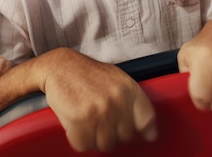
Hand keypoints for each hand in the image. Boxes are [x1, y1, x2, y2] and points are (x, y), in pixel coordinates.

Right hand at [40, 49, 156, 151]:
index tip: (129, 128)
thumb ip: (135, 104)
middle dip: (111, 133)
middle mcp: (117, 99)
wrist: (59, 67)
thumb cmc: (86, 75)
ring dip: (93, 137)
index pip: (147, 120)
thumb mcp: (116, 81)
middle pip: (124, 138)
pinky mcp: (80, 119)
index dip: (140, 129)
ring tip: (87, 119)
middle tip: (99, 118)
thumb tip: (152, 135)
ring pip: (104, 145)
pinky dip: (78, 138)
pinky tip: (76, 122)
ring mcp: (99, 109)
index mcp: (129, 88)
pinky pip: (84, 145)